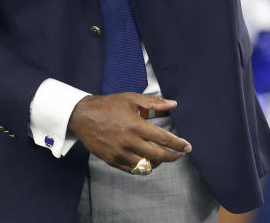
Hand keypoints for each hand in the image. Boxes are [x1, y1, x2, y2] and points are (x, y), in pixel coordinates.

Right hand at [68, 93, 191, 173]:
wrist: (82, 116)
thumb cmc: (108, 105)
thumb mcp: (132, 99)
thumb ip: (154, 103)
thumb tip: (173, 104)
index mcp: (135, 126)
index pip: (163, 139)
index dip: (178, 144)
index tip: (187, 147)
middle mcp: (128, 142)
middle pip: (157, 156)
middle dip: (172, 157)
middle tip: (179, 155)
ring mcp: (119, 153)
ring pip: (145, 166)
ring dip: (157, 163)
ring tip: (162, 157)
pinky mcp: (111, 160)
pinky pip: (131, 170)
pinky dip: (142, 167)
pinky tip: (147, 160)